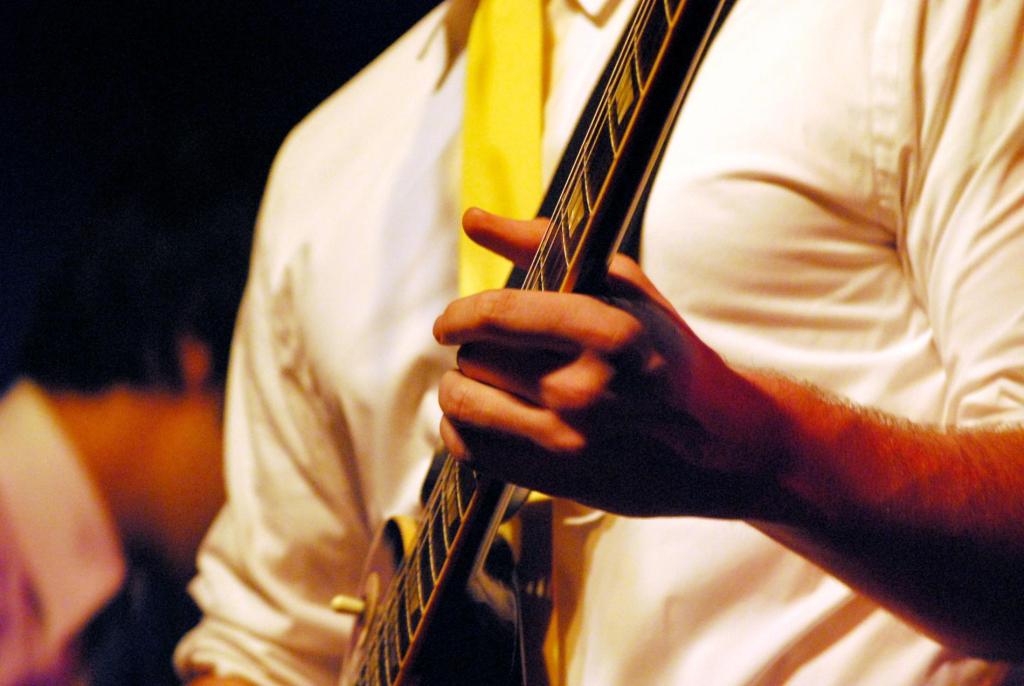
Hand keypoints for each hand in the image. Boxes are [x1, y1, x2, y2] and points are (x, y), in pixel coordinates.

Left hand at [434, 209, 786, 517]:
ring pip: (462, 404)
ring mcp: (567, 441)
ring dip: (460, 389)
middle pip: (475, 359)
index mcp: (609, 332)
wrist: (714, 441)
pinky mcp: (552, 478)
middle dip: (473, 351)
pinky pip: (467, 448)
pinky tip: (485, 419)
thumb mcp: (625, 288)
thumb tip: (474, 219)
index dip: (460, 315)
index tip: (451, 322)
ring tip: (481, 384)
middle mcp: (585, 390)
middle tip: (492, 354)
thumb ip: (545, 247)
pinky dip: (461, 430)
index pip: (499, 315)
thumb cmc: (665, 353)